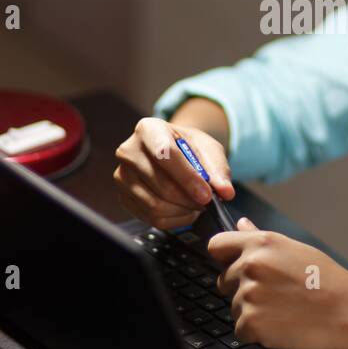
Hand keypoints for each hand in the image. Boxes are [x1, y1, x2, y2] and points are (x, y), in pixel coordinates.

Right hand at [112, 117, 234, 229]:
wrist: (171, 152)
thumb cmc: (187, 147)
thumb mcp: (208, 149)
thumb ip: (218, 169)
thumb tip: (225, 191)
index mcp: (148, 129)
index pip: (164, 155)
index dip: (187, 178)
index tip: (207, 194)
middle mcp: (129, 151)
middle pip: (160, 185)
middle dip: (189, 199)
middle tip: (207, 202)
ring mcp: (122, 176)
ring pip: (155, 205)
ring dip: (183, 211)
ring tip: (196, 204)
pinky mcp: (123, 197)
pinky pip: (151, 218)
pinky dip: (173, 219)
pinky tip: (184, 210)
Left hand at [207, 218, 347, 348]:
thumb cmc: (329, 282)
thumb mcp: (296, 250)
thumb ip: (259, 238)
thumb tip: (240, 225)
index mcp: (261, 244)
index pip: (216, 245)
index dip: (224, 258)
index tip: (232, 265)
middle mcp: (250, 266)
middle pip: (224, 280)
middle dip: (242, 289)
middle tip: (274, 295)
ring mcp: (249, 295)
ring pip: (235, 307)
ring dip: (252, 312)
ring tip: (284, 310)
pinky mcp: (251, 323)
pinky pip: (241, 330)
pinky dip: (258, 333)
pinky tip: (282, 325)